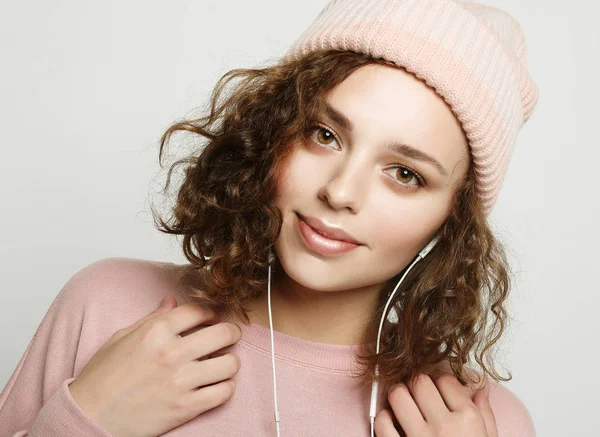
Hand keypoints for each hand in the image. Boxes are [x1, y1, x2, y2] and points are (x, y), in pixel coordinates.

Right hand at [68, 295, 241, 436]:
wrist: (89, 417)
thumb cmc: (102, 377)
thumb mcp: (122, 338)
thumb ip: (152, 318)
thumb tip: (171, 300)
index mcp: (155, 331)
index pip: (198, 311)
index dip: (211, 313)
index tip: (213, 318)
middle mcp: (170, 352)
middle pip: (223, 333)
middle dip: (232, 333)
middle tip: (230, 336)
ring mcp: (180, 381)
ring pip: (229, 364)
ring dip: (230, 362)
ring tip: (223, 363)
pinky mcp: (184, 407)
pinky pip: (223, 393)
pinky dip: (226, 388)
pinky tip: (218, 385)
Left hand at [374, 373, 497, 436]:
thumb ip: (485, 415)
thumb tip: (480, 389)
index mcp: (469, 421)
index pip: (446, 380)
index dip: (440, 382)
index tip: (438, 390)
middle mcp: (444, 426)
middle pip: (420, 382)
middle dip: (418, 385)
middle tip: (418, 394)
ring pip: (398, 395)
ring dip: (399, 396)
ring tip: (404, 405)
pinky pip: (383, 422)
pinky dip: (384, 419)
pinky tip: (393, 425)